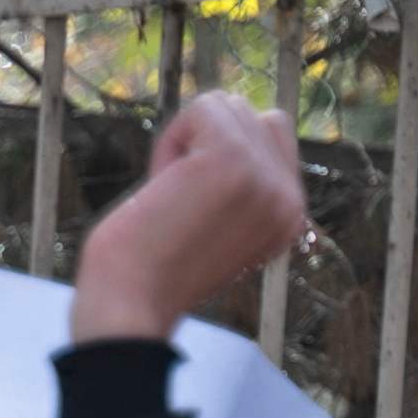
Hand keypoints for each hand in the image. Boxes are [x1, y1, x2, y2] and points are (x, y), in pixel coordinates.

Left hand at [74, 92, 311, 346]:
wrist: (127, 311)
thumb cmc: (147, 274)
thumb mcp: (209, 230)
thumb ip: (234, 188)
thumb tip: (227, 114)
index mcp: (288, 218)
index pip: (273, 139)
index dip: (216, 156)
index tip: (191, 209)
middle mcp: (289, 199)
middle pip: (253, 115)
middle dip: (202, 144)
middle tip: (175, 202)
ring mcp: (267, 178)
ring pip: (228, 106)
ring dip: (183, 142)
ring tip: (169, 196)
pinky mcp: (234, 159)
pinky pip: (204, 106)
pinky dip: (171, 138)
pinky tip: (162, 185)